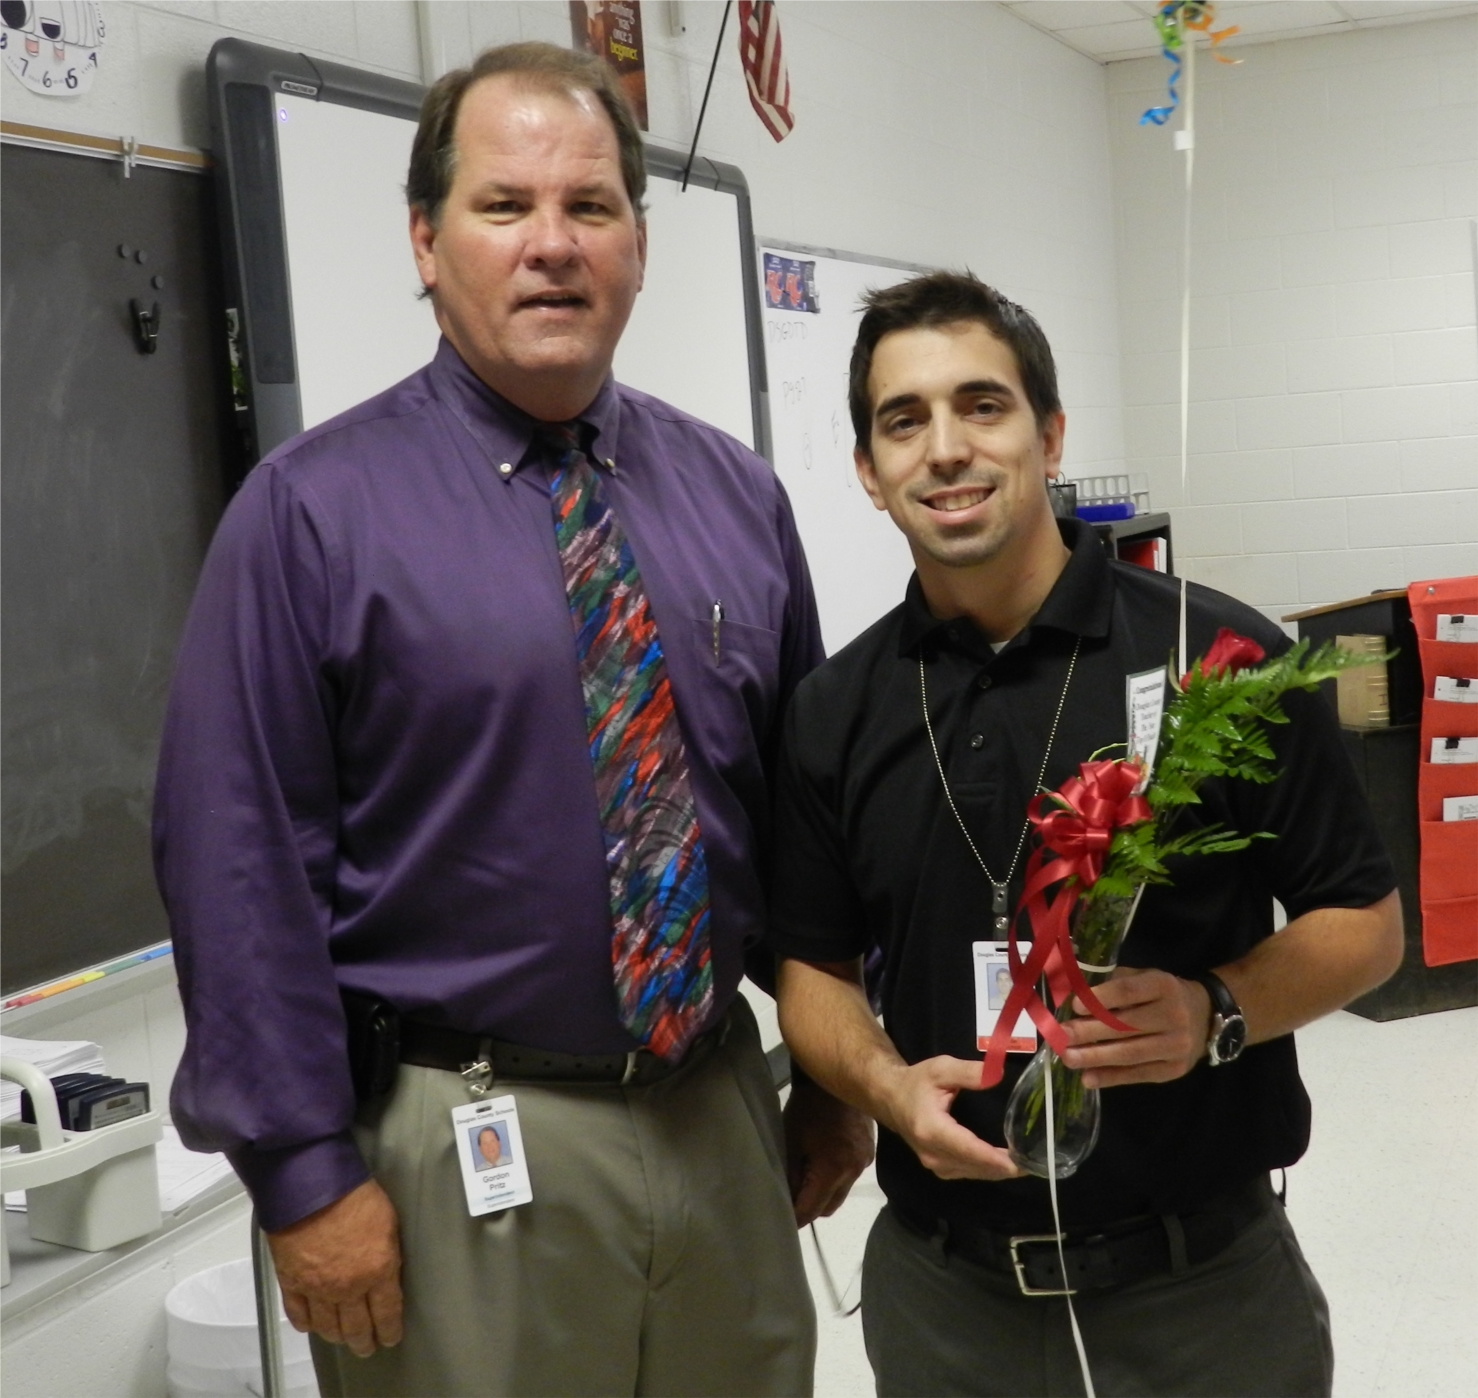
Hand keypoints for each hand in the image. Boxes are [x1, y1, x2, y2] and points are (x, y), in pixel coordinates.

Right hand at [267, 1179, 402, 1357]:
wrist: (311, 1186)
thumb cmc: (355, 1195)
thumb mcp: (388, 1221)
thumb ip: (387, 1253)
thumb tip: (385, 1271)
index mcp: (378, 1271)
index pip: (387, 1312)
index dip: (389, 1330)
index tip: (390, 1338)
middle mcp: (348, 1288)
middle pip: (357, 1327)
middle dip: (364, 1341)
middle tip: (367, 1347)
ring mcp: (317, 1289)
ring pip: (328, 1327)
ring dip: (337, 1336)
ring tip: (342, 1339)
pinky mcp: (291, 1283)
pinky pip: (298, 1314)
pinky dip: (306, 1324)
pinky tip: (312, 1326)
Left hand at [784, 1071, 875, 1226]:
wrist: (831, 1080)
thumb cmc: (805, 1110)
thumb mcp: (790, 1144)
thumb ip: (791, 1179)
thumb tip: (788, 1205)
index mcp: (833, 1169)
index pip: (812, 1210)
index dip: (795, 1218)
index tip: (782, 1222)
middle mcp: (854, 1171)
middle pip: (829, 1208)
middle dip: (810, 1208)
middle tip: (792, 1198)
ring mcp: (864, 1162)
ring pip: (841, 1194)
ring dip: (824, 1193)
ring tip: (806, 1178)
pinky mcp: (868, 1154)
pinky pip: (850, 1178)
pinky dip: (836, 1178)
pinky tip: (823, 1163)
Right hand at [877, 1055, 1022, 1181]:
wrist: (890, 1098)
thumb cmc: (916, 1082)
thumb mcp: (941, 1068)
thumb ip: (969, 1072)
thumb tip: (997, 1075)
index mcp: (932, 1129)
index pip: (969, 1149)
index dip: (995, 1158)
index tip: (1020, 1163)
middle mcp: (933, 1154)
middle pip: (976, 1166)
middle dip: (1005, 1166)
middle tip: (1036, 1161)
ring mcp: (935, 1165)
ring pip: (974, 1173)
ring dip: (999, 1171)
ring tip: (1027, 1163)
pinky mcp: (939, 1168)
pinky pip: (969, 1173)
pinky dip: (988, 1170)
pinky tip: (1006, 1164)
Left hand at [1059, 968, 1210, 1087]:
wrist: (1205, 1016)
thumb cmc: (1161, 994)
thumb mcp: (1144, 977)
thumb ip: (1114, 983)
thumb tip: (1075, 996)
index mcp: (1163, 986)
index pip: (1128, 991)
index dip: (1101, 999)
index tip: (1074, 1006)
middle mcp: (1174, 1015)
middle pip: (1126, 1026)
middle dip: (1090, 1032)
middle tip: (1061, 1035)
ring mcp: (1177, 1045)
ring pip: (1130, 1053)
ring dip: (1096, 1058)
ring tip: (1068, 1058)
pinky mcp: (1174, 1069)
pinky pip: (1138, 1074)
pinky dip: (1111, 1077)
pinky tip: (1088, 1078)